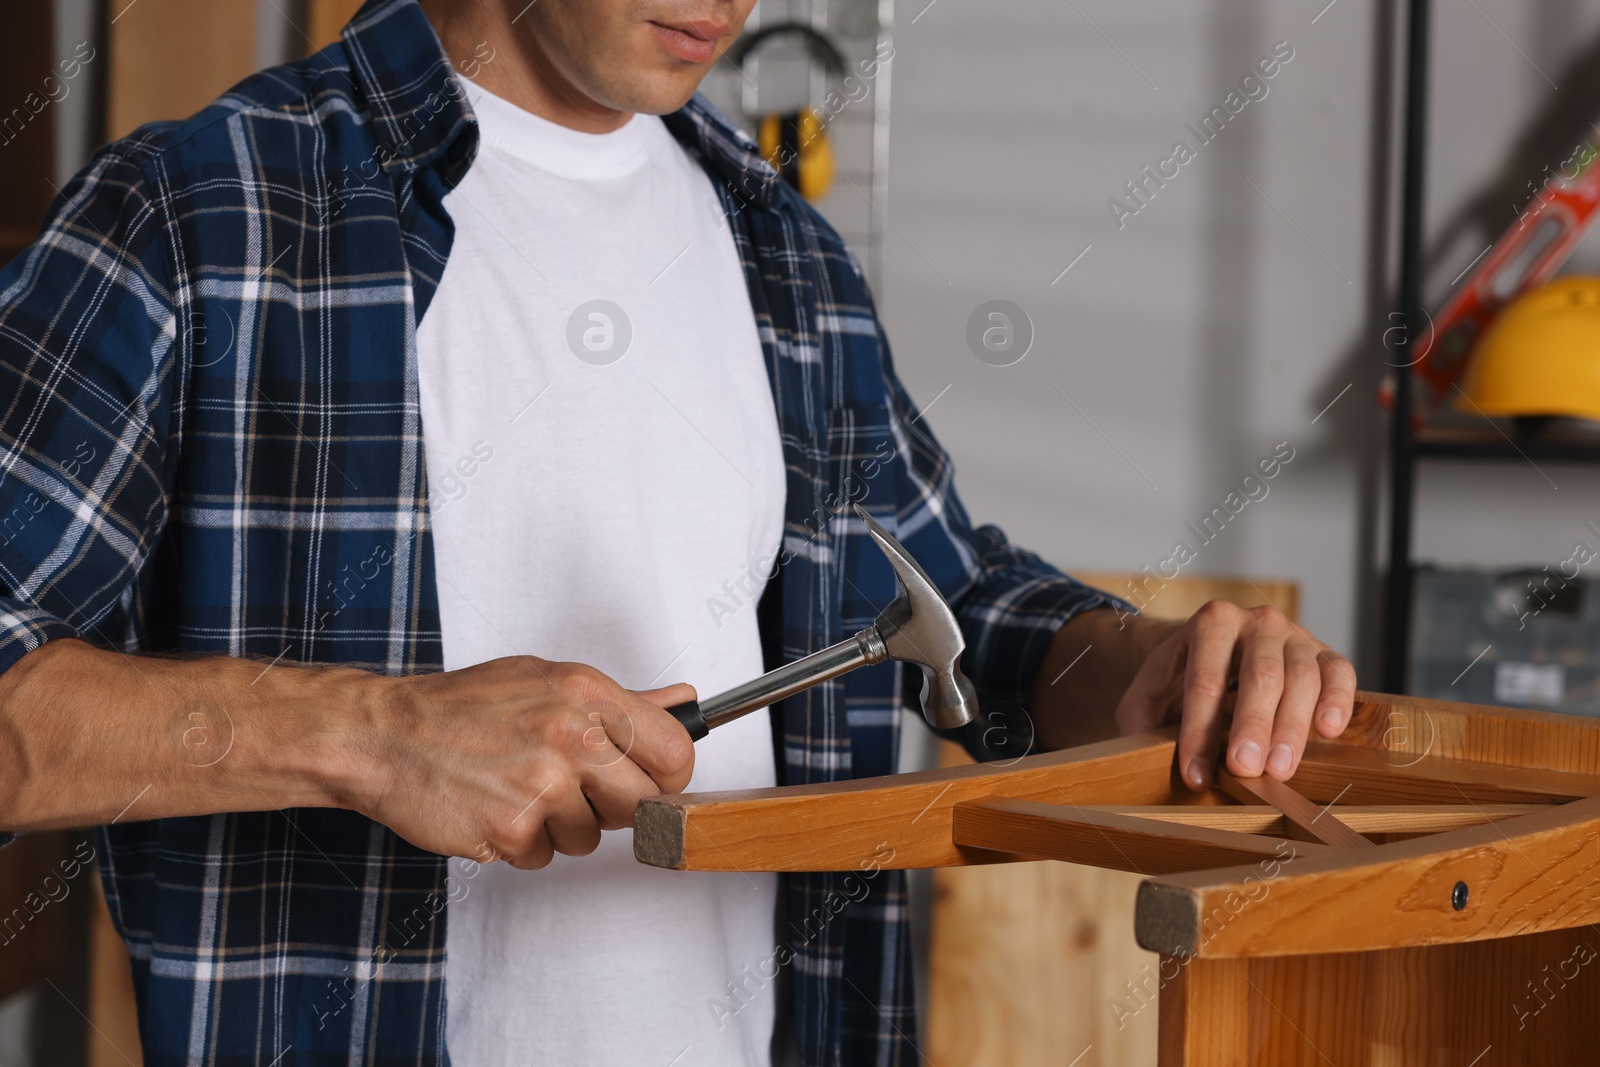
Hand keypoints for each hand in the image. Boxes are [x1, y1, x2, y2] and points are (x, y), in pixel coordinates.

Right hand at [354, 656, 695, 868]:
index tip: (648, 784)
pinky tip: (493, 809)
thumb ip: (621, 701)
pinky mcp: (512, 828)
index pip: (674, 752)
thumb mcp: (546, 681)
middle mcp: (570, 735)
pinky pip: (545, 857)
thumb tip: (684, 702)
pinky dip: (521, 844)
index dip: (667, 778)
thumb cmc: (463, 707)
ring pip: (591, 838)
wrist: (383, 735)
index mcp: (587, 693)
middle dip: (612, 809)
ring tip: (518, 791)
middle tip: (572, 791)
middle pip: (642, 805)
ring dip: (560, 828)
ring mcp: (541, 785)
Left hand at [1110, 602, 1355, 790]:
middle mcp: (1256, 622)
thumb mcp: (1146, 697)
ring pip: (1302, 677)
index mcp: (1209, 623)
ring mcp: (1293, 636)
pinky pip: (1339, 674)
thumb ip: (1142, 725)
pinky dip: (1338, 701)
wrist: (1210, 651)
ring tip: (1279, 770)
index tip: (1196, 774)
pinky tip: (1327, 731)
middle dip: (1252, 726)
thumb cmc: (1177, 682)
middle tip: (1245, 769)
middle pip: (1260, 676)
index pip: (1205, 680)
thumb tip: (1143, 766)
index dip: (1199, 730)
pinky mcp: (1323, 654)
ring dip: (1292, 727)